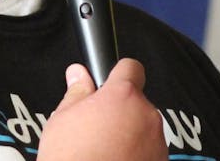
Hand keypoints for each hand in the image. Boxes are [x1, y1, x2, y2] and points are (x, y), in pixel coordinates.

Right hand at [37, 59, 166, 160]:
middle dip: (120, 111)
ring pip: (143, 128)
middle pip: (136, 102)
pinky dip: (136, 155)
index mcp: (122, 96)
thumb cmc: (72, 159)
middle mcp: (146, 116)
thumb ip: (77, 91)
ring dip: (130, 135)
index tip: (110, 82)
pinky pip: (149, 151)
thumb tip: (78, 74)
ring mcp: (157, 143)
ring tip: (104, 150)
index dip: (119, 73)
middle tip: (97, 127)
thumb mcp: (63, 119)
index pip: (131, 68)